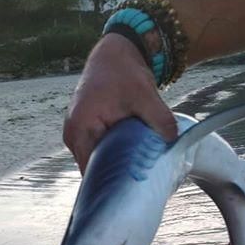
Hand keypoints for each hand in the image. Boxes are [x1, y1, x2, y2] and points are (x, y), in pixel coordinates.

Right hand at [63, 33, 177, 173]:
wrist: (114, 55)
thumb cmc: (123, 73)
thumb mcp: (144, 95)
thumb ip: (160, 119)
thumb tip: (173, 141)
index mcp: (80, 127)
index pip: (90, 168)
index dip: (109, 181)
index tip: (130, 189)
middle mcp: (72, 134)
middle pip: (91, 168)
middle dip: (112, 176)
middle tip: (137, 183)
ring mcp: (75, 134)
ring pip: (93, 161)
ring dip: (111, 166)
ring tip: (133, 173)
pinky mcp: (82, 133)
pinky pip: (94, 152)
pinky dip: (109, 156)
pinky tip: (127, 159)